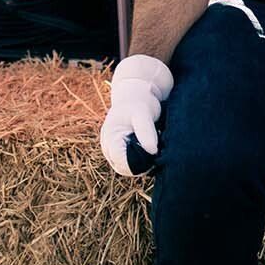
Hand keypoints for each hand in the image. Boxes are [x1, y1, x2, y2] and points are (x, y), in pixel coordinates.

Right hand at [100, 55, 173, 176]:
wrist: (136, 95)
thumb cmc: (140, 102)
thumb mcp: (143, 114)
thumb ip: (146, 132)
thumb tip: (152, 152)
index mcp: (110, 138)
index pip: (122, 163)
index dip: (139, 164)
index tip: (154, 154)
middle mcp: (108, 147)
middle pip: (123, 169)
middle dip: (141, 165)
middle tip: (156, 151)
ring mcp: (113, 150)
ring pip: (126, 169)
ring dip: (141, 164)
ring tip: (153, 148)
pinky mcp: (121, 150)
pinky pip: (130, 163)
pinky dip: (141, 160)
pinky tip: (151, 150)